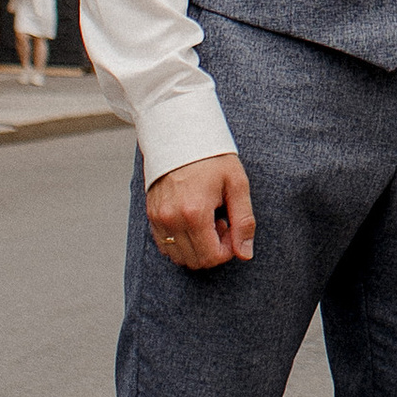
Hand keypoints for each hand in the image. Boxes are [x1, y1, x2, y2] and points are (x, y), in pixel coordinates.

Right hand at [146, 154, 255, 270]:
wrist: (181, 135)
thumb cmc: (212, 157)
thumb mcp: (237, 184)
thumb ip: (243, 221)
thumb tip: (245, 254)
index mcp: (194, 212)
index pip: (212, 257)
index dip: (228, 248)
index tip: (231, 226)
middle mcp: (172, 219)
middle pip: (196, 261)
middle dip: (213, 248)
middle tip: (220, 222)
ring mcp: (158, 218)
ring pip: (179, 257)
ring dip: (197, 247)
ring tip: (206, 220)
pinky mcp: (151, 215)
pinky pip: (165, 246)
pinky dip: (181, 242)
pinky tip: (192, 220)